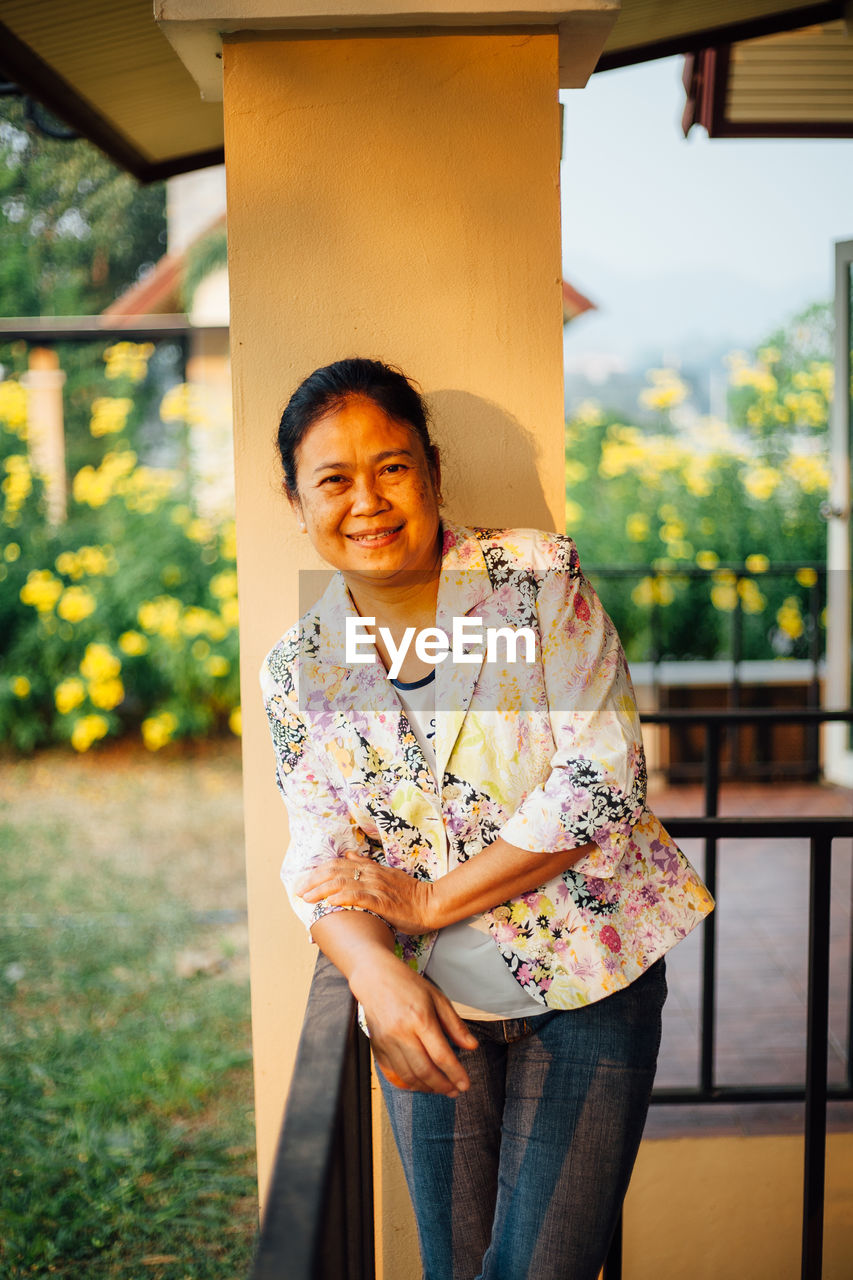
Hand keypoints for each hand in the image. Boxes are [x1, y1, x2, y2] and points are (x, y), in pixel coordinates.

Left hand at [296, 850, 436, 934]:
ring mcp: (377, 887)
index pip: (338, 865)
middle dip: (314, 881)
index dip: (318, 872)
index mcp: (371, 868)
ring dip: (322, 890)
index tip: (303, 881)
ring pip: (343, 883)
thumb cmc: (409, 894)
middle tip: (298, 890)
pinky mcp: (382, 902)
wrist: (431, 904)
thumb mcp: (387, 873)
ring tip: (307, 897)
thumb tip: (349, 856)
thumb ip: (367, 865)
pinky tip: (329, 902)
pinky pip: (359, 897)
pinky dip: (342, 898)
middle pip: (336, 872)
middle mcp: (371, 874)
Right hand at [348, 947, 477, 1096]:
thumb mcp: (437, 998)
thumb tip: (472, 1047)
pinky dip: (408, 1083)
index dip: (455, 1074)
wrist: (374, 976)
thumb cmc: (408, 985)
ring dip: (427, 1088)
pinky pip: (392, 1074)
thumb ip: (455, 1025)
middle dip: (443, 1086)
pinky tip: (420, 1084)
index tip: (465, 1085)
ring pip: (409, 1076)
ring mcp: (386, 1042)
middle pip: (425, 1071)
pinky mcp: (377, 1047)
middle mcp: (401, 1033)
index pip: (441, 1055)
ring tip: (440, 1088)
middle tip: (455, 1090)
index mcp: (420, 1019)